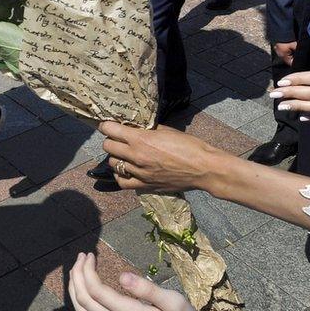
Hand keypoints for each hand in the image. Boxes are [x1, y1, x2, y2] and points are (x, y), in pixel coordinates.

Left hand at [69, 252, 197, 310]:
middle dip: (77, 275)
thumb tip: (123, 276)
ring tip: (77, 269)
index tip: (90, 254)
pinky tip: (84, 288)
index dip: (87, 271)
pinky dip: (81, 301)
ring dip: (75, 288)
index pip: (96, 292)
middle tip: (82, 256)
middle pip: (84, 300)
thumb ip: (149, 290)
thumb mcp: (174, 302)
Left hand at [99, 122, 223, 192]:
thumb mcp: (167, 130)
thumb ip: (149, 129)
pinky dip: (120, 175)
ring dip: (116, 157)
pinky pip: (123, 182)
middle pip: (108, 147)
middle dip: (110, 140)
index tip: (107, 125)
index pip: (111, 130)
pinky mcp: (145, 186)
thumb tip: (137, 127)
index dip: (106, 126)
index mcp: (141, 139)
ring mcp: (139, 173)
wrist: (203, 168)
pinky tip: (125, 170)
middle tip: (117, 138)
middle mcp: (136, 156)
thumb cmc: (189, 146)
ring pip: (114, 164)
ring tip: (123, 154)